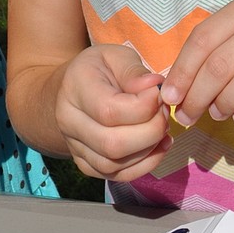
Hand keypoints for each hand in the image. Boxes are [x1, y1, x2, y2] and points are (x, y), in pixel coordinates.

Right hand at [57, 44, 169, 180]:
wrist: (72, 89)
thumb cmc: (100, 69)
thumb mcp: (116, 56)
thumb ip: (134, 72)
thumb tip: (155, 89)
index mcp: (75, 88)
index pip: (109, 111)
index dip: (144, 107)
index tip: (159, 93)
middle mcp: (69, 121)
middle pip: (112, 144)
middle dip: (150, 131)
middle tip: (164, 112)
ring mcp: (74, 147)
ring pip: (114, 165)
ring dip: (149, 150)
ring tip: (162, 127)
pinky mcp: (86, 165)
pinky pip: (116, 176)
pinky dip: (144, 165)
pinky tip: (158, 146)